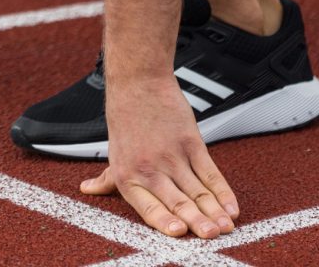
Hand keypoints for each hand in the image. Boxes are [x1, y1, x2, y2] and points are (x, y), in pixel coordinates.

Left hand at [81, 75, 238, 238]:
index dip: (164, 222)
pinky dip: (223, 191)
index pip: (147, 208)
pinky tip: (231, 207)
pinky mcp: (190, 141)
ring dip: (214, 211)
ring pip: (197, 191)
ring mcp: (172, 155)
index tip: (179, 233)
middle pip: (178, 202)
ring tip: (225, 228)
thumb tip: (87, 190)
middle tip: (211, 235)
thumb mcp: (114, 152)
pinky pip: (210, 172)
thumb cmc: (125, 118)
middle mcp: (150, 168)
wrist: (138, 81)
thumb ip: (106, 178)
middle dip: (198, 223)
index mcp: (128, 176)